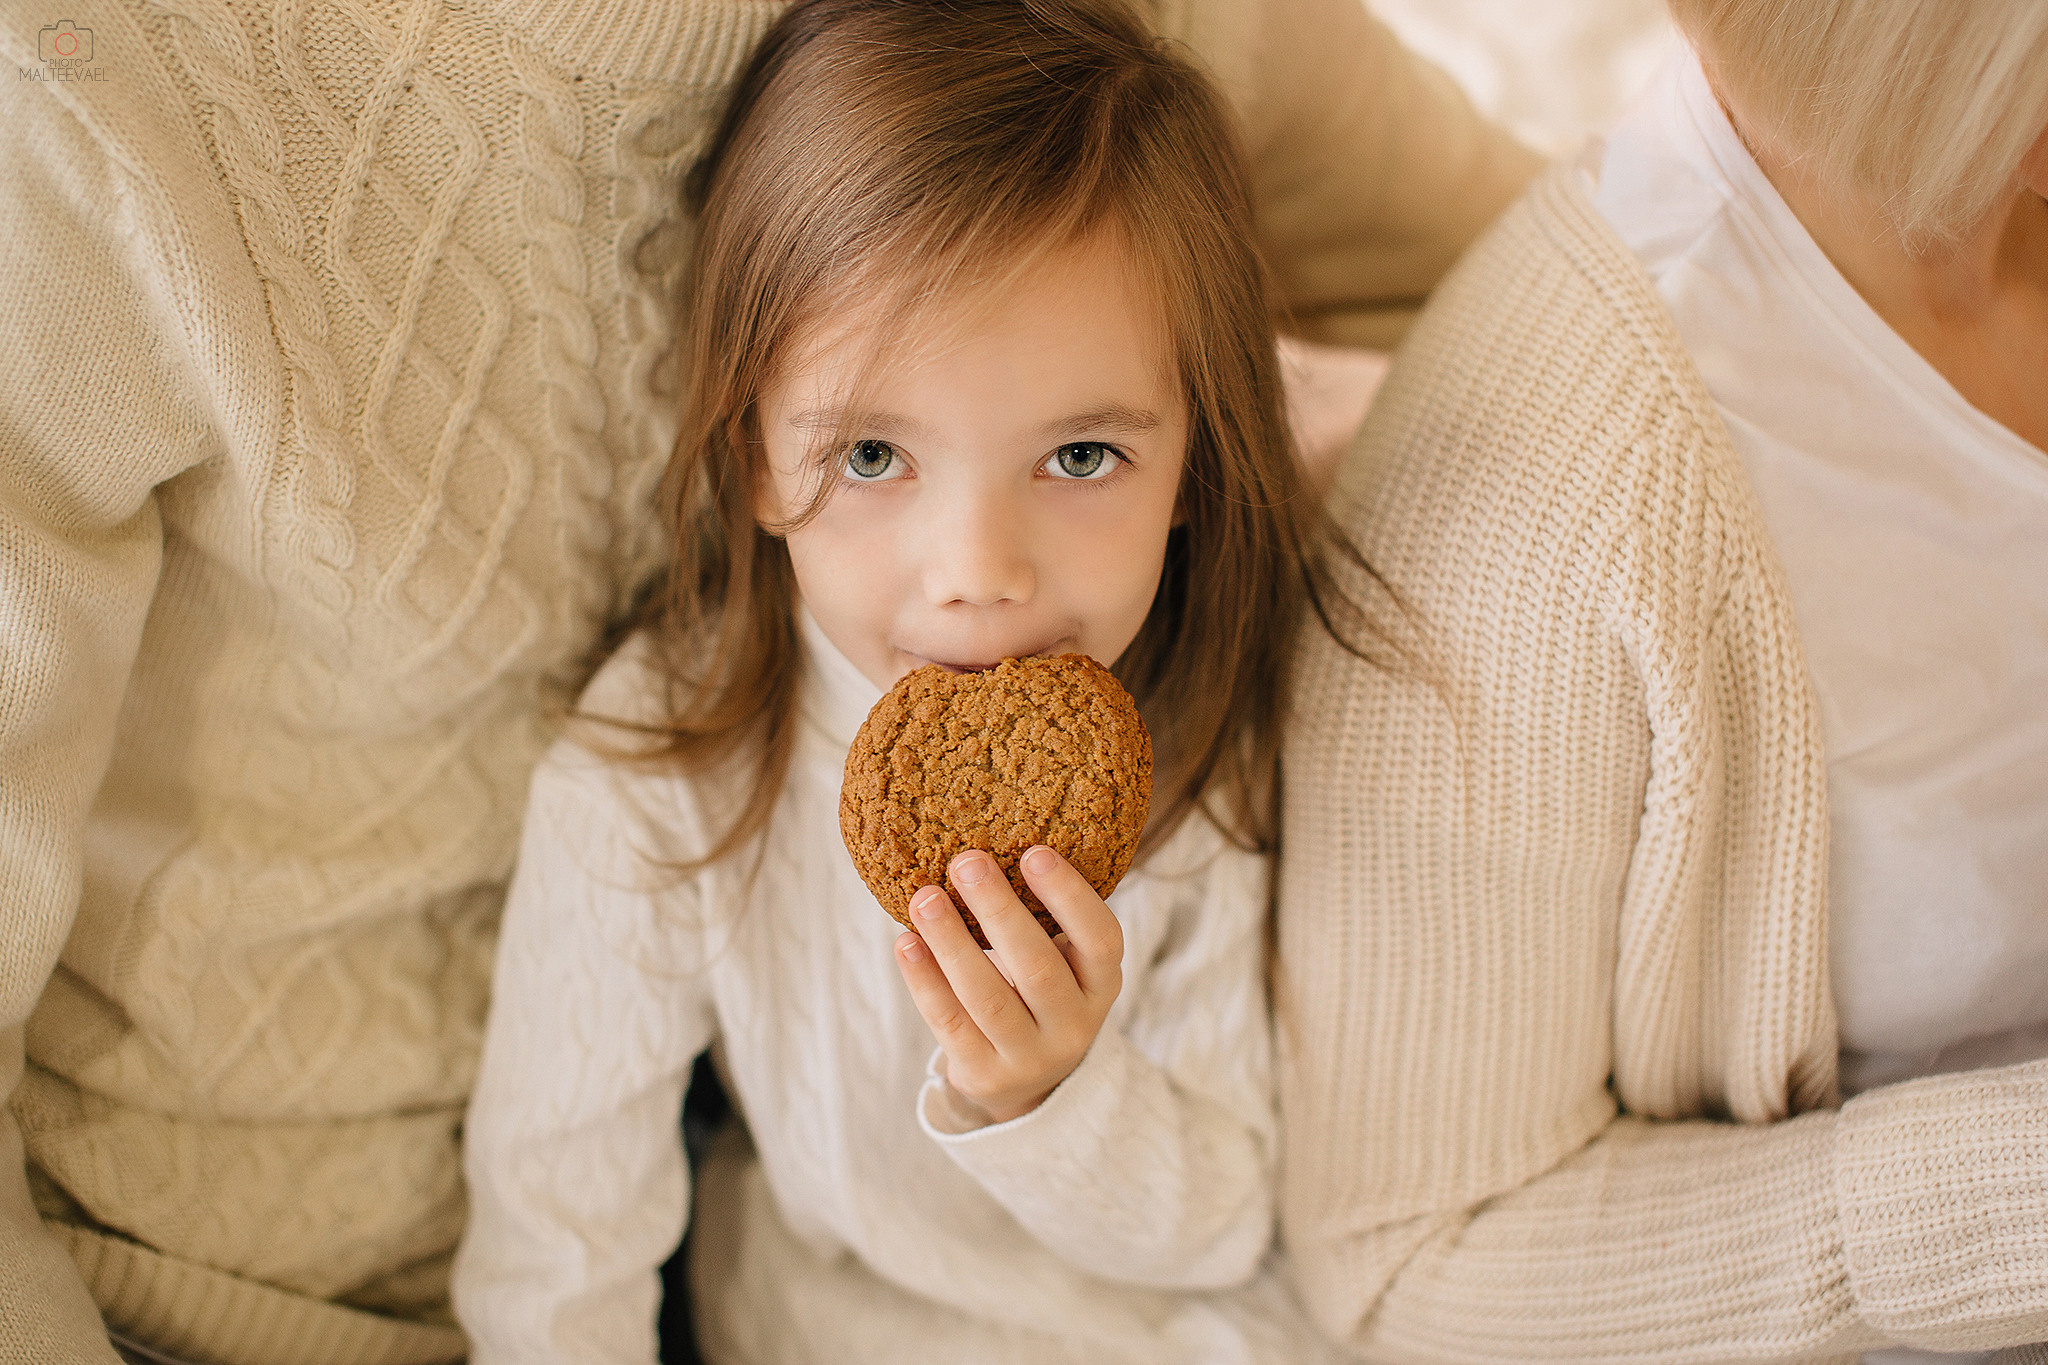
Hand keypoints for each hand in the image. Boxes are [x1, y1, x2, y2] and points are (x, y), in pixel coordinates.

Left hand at [894, 845, 1123, 1123]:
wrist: (1027, 1080)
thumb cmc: (1040, 990)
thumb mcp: (1062, 959)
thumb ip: (1042, 915)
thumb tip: (988, 843)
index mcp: (1102, 983)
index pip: (1101, 939)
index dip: (1070, 896)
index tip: (1033, 851)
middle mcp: (1075, 1024)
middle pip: (1038, 969)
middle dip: (999, 911)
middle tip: (966, 861)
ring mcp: (1030, 1056)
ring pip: (988, 998)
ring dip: (952, 943)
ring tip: (924, 898)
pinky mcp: (985, 1074)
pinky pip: (950, 1024)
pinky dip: (925, 981)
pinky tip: (906, 943)